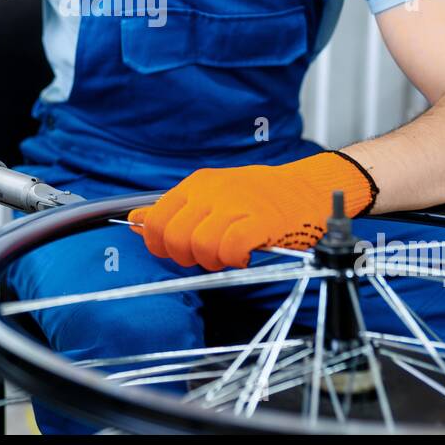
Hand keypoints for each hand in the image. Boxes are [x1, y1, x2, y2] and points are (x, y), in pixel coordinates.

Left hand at [127, 152, 376, 270]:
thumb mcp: (212, 195)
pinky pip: (230, 248)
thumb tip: (135, 219)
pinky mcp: (260, 220)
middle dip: (185, 257)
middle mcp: (212, 190)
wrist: (309, 188)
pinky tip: (244, 255)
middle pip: (172, 236)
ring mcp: (236, 204)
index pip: (155, 221)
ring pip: (198, 245)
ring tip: (230, 255)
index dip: (161, 246)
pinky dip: (233, 259)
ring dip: (212, 261)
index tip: (181, 252)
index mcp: (197, 184)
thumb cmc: (262, 197)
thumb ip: (175, 209)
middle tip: (208, 256)